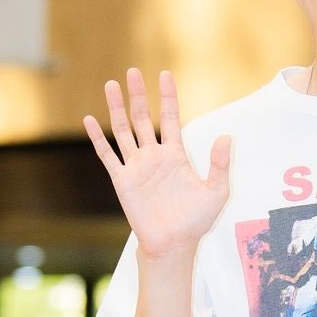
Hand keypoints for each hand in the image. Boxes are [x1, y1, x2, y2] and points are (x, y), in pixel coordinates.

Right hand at [82, 67, 230, 257]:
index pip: (169, 119)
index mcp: (175, 156)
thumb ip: (219, 164)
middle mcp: (154, 157)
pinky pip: (108, 155)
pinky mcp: (122, 181)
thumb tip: (226, 136)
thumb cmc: (196, 221)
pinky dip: (98, 138)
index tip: (165, 75)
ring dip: (117, 108)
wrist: (174, 244)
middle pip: (143, 118)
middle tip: (133, 72)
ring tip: (111, 85)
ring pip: (123, 131)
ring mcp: (137, 167)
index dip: (167, 97)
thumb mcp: (216, 191)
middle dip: (138, 95)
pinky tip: (89, 120)